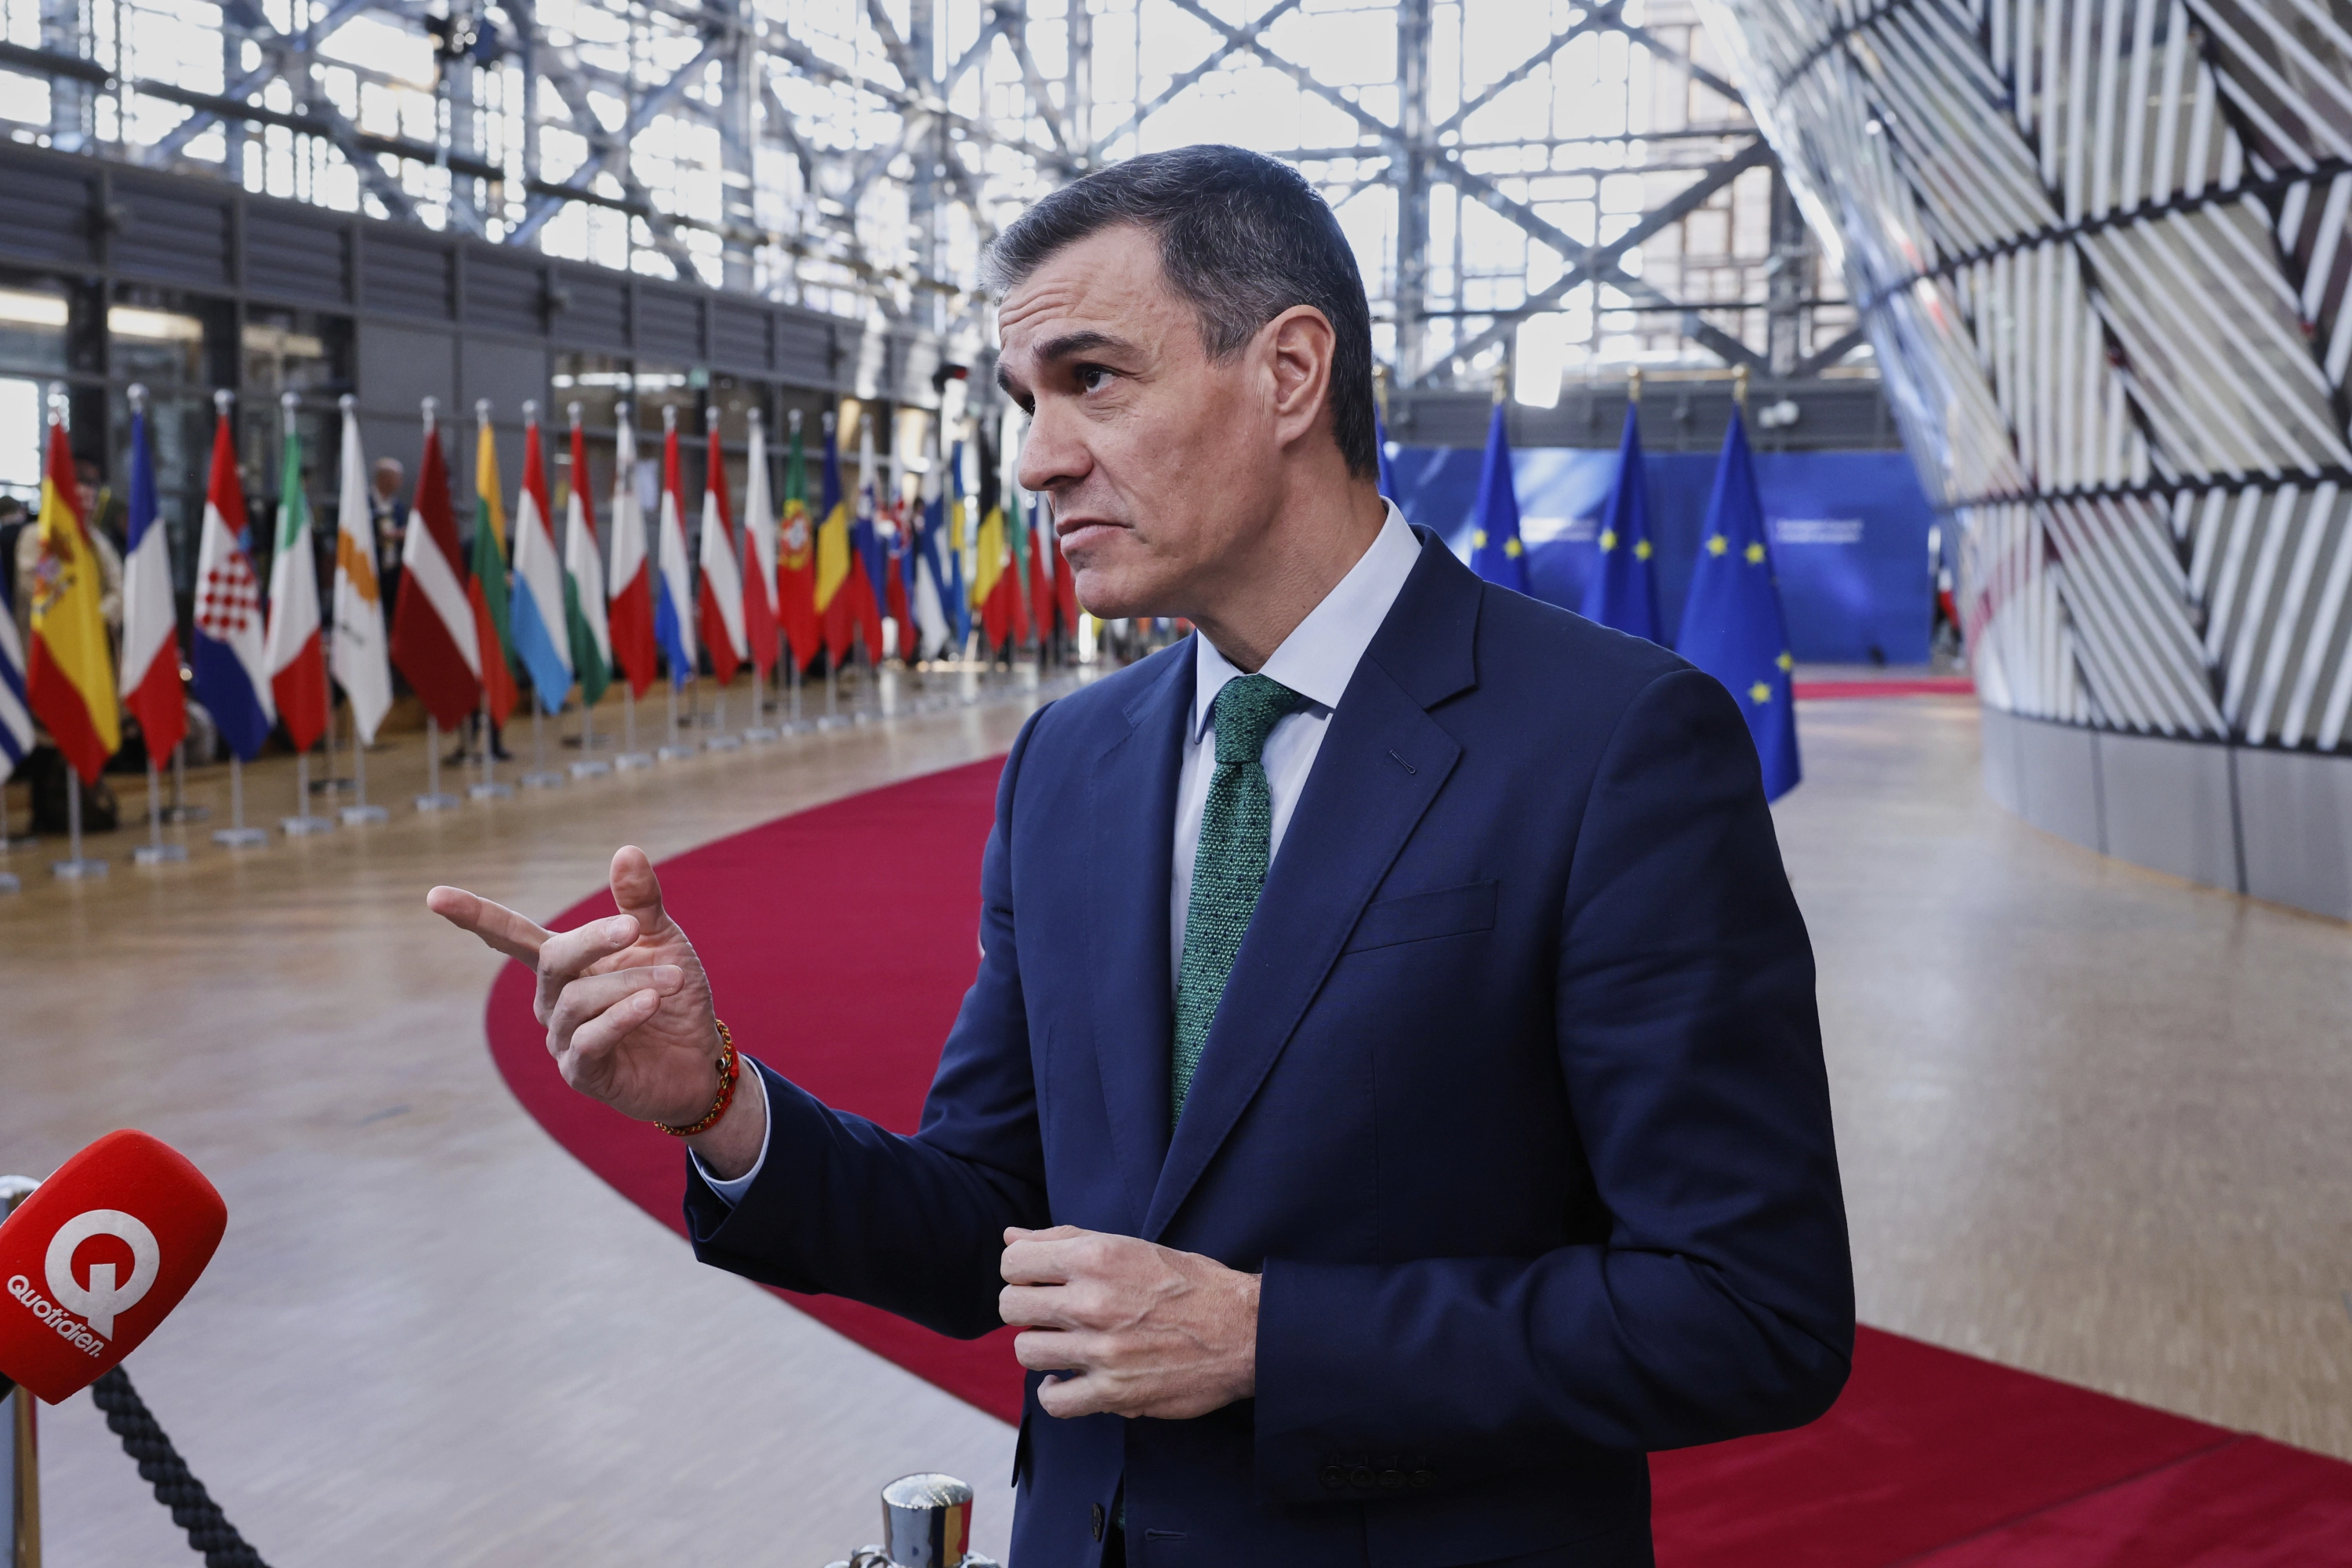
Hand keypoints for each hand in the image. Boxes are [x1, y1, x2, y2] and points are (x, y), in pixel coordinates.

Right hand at [426, 848, 764, 1170]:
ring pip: (579, 1000)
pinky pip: (590, 1040)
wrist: (701, 1058)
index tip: (434, 896)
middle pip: (554, 959)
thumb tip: (627, 849)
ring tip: (673, 980)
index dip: (475, 915)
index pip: (511, 935)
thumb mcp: (661, 940)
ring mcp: (562, 1038)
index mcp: (563, 964)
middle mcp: (552, 1000)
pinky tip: (650, 1004)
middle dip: (593, 941)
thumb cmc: (671, 994)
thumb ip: (640, 902)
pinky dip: (620, 1017)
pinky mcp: (581, 1073)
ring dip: (630, 984)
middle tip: (634, 928)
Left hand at [999, 1226, 1259, 1419]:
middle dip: (1026, 1308)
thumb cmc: (1191, 1283)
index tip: (1039, 1280)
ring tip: (1065, 1344)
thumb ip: (1066, 1239)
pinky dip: (1055, 1392)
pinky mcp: (1114, 1393)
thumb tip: (1010, 1237)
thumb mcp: (1130, 1246)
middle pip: (1011, 1306)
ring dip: (1041, 1347)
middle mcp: (1092, 1302)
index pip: (1013, 1262)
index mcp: (1096, 1257)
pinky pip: (1053, 1401)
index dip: (1021, 1271)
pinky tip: (1069, 1378)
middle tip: (1051, 1313)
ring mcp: (1101, 1351)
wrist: (1244, 1331)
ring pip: (1025, 1351)